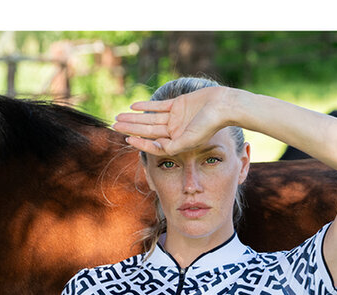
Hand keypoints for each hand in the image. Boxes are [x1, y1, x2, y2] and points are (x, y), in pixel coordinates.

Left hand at [113, 87, 235, 156]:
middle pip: (148, 130)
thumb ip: (172, 146)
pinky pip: (158, 106)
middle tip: (113, 126)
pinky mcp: (178, 104)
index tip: (127, 139)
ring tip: (118, 117)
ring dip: (134, 118)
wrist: (223, 106)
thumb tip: (153, 148)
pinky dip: (146, 106)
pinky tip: (133, 106)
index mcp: (178, 142)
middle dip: (131, 128)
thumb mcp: (190, 140)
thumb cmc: (210, 125)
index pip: (154, 144)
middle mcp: (175, 131)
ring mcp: (176, 117)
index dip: (140, 142)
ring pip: (150, 118)